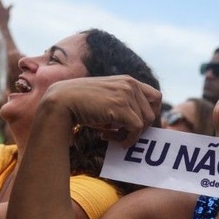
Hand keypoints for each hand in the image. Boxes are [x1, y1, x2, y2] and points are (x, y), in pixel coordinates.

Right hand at [41, 75, 162, 146]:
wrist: (62, 101)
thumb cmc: (82, 103)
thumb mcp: (107, 98)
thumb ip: (124, 105)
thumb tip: (140, 127)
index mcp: (128, 80)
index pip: (156, 97)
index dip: (151, 114)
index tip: (140, 126)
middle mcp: (130, 84)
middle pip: (153, 113)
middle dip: (140, 128)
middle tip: (123, 134)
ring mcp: (126, 94)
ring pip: (145, 122)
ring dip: (131, 134)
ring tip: (112, 136)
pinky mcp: (121, 107)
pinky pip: (136, 129)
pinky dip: (128, 139)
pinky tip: (110, 138)